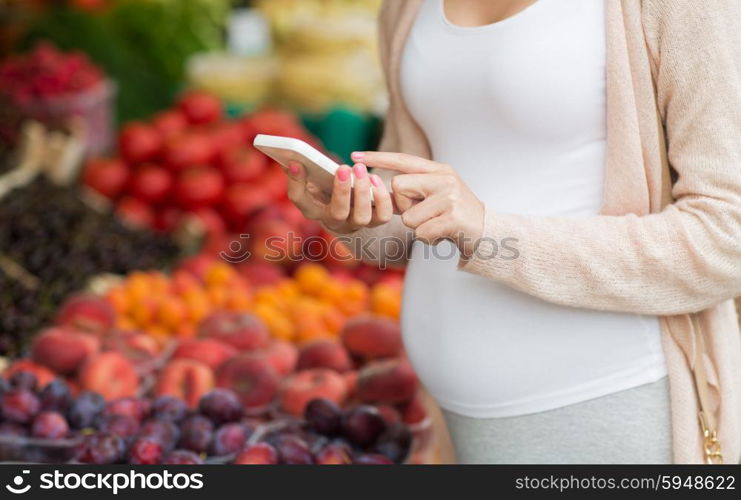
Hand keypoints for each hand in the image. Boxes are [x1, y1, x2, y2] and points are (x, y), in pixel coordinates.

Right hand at [286, 161, 393, 233]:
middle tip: (342, 168)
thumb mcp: (314, 178)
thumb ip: (304, 170)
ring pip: (362, 217)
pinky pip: (382, 215)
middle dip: (340, 190)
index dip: (296, 182)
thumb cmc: (328, 186)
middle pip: (337, 213)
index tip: (297, 163)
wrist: (350, 203)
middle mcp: (334, 223)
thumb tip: (294, 158)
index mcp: (313, 210)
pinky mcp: (374, 221)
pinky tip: (376, 178)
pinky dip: (382, 198)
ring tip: (362, 171)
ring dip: (363, 193)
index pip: (300, 200)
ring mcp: (355, 224)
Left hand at [353, 151, 483, 257]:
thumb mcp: (436, 194)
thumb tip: (379, 191)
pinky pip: (421, 232)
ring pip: (408, 216)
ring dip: (418, 227)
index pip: (403, 160)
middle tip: (424, 213)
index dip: (378, 158)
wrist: (487, 233)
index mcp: (438, 170)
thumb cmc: (454, 215)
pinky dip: (428, 239)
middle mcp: (445, 179)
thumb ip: (413, 189)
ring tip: (437, 225)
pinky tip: (442, 234)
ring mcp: (450, 197)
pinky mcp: (453, 218)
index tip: (354, 155)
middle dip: (403, 206)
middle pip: (398, 186)